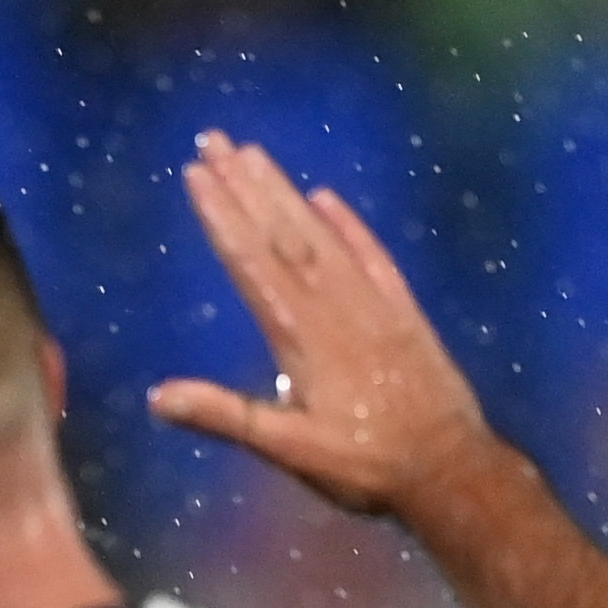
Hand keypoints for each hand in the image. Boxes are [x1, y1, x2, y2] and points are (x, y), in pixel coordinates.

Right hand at [148, 129, 495, 515]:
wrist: (449, 468)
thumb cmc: (363, 467)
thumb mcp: (289, 451)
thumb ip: (227, 416)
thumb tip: (158, 397)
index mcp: (301, 336)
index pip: (252, 262)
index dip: (222, 216)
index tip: (197, 174)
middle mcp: (335, 305)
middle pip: (282, 234)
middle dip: (244, 186)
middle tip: (214, 139)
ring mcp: (372, 302)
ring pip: (320, 234)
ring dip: (284, 192)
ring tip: (253, 153)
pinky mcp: (402, 310)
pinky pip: (371, 254)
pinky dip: (348, 224)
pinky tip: (327, 196)